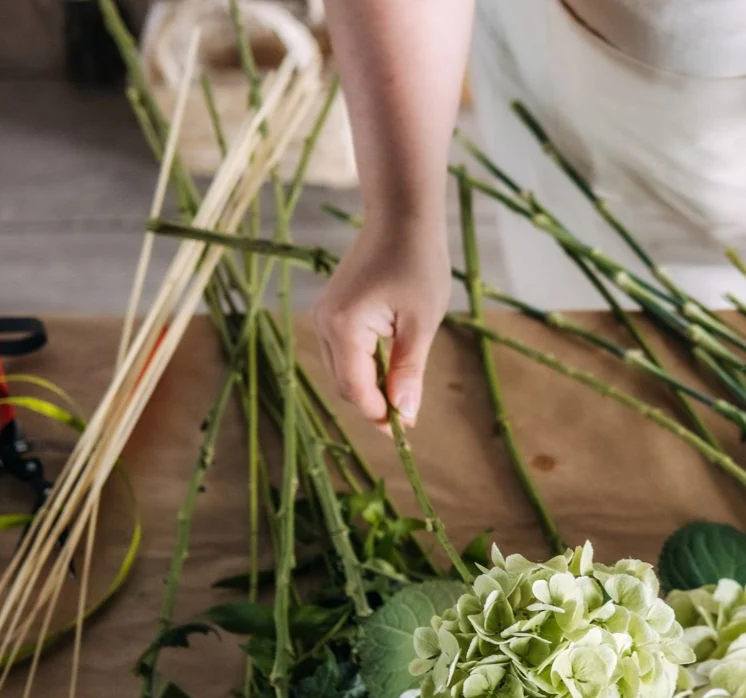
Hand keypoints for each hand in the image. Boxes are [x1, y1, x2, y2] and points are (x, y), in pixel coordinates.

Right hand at [312, 219, 449, 428]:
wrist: (402, 218)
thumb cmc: (418, 263)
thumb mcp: (421, 323)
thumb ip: (408, 370)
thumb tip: (405, 414)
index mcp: (343, 328)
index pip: (355, 389)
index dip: (379, 416)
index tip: (407, 432)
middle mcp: (324, 324)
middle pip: (345, 383)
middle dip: (374, 404)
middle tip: (409, 419)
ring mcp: (325, 316)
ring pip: (343, 370)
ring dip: (370, 387)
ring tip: (403, 398)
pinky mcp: (333, 311)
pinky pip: (344, 352)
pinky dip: (365, 367)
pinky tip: (391, 372)